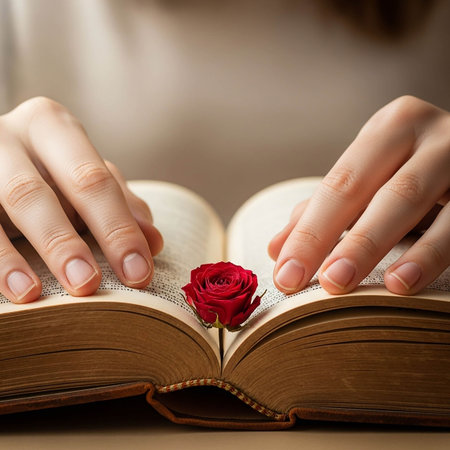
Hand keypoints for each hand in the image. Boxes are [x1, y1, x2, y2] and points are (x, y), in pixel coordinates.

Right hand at [0, 97, 162, 302]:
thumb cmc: (49, 171)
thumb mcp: (83, 179)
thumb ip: (118, 205)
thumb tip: (153, 242)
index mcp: (54, 128)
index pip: (94, 180)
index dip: (118, 228)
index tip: (138, 272)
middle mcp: (12, 136)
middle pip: (39, 191)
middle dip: (66, 242)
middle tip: (89, 285)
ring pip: (5, 203)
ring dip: (18, 254)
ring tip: (36, 294)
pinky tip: (14, 288)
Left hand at [269, 96, 448, 294]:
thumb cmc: (413, 170)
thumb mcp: (372, 180)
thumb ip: (325, 210)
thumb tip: (276, 249)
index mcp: (391, 128)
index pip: (339, 184)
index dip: (309, 231)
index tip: (284, 274)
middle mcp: (429, 135)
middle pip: (372, 190)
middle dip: (337, 239)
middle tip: (309, 282)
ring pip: (412, 201)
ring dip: (375, 246)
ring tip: (343, 283)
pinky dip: (429, 254)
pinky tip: (403, 283)